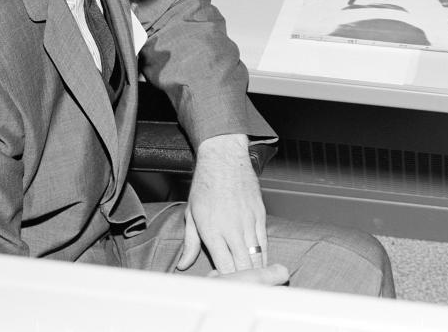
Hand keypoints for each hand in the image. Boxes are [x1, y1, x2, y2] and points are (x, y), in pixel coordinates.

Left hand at [178, 134, 286, 281]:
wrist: (224, 159)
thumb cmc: (205, 185)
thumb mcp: (191, 214)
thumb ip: (190, 243)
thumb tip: (184, 264)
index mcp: (213, 230)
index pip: (224, 265)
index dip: (227, 280)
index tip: (225, 286)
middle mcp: (232, 228)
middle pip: (243, 264)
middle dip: (244, 279)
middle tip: (242, 288)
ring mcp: (248, 221)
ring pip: (257, 254)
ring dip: (256, 269)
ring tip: (255, 281)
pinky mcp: (260, 213)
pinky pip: (264, 240)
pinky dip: (264, 253)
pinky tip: (262, 262)